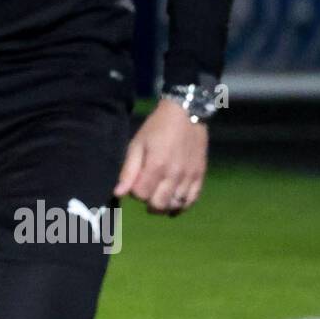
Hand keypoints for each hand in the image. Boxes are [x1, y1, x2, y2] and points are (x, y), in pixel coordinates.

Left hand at [114, 98, 207, 215]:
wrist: (186, 113)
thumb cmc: (157, 127)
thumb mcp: (137, 144)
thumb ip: (128, 170)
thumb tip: (118, 193)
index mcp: (156, 165)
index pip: (141, 194)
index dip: (135, 192)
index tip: (135, 183)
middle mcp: (175, 175)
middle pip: (158, 204)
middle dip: (148, 202)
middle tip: (147, 191)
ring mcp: (190, 176)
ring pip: (175, 204)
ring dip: (164, 204)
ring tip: (159, 196)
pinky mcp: (200, 175)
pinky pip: (192, 200)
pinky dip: (182, 205)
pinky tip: (174, 202)